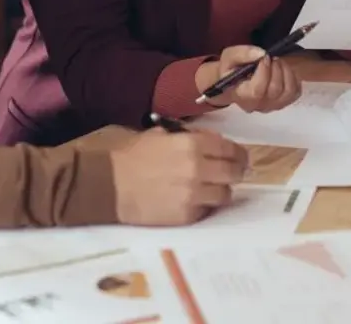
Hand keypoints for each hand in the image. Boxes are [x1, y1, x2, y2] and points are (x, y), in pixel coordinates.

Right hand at [110, 128, 247, 225]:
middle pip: (234, 172)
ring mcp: (194, 194)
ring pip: (225, 194)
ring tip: (211, 188)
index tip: (240, 157)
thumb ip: (191, 137)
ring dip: (221, 190)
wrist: (110, 184)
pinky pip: (207, 210)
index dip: (238, 153)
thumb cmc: (133, 155)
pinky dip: (205, 205)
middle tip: (233, 173)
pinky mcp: (186, 216)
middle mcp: (199, 168)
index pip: (231, 149)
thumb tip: (213, 142)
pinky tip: (194, 200)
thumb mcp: (163, 134)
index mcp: (193, 144)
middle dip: (236, 171)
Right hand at [197, 45, 300, 112]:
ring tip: (278, 62)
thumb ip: (243, 54)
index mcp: (241, 96)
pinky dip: (293, 78)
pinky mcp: (283, 102)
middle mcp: (257, 105)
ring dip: (286, 72)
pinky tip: (283, 71)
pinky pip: (295, 92)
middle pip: (274, 90)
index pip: (257, 90)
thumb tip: (261, 54)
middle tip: (272, 57)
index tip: (265, 57)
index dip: (264, 71)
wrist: (236, 81)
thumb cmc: (231, 69)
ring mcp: (272, 106)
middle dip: (276, 68)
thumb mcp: (230, 57)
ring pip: (288, 91)